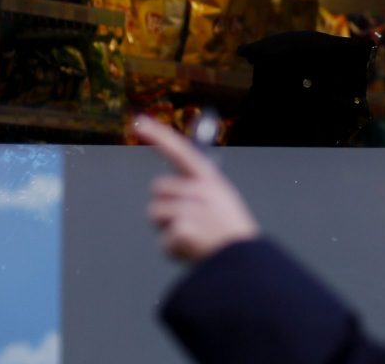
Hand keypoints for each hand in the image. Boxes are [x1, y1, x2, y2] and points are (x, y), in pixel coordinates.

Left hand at [133, 115, 259, 262]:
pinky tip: (192, 252)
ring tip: (191, 238)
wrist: (245, 262)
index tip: (139, 121)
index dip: (158, 135)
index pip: (180, 150)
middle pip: (157, 190)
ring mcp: (192, 209)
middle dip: (163, 207)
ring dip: (166, 231)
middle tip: (188, 223)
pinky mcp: (184, 229)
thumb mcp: (220, 199)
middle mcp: (200, 189)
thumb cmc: (230, 233)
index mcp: (209, 179)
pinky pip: (163, 242)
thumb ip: (195, 189)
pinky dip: (173, 252)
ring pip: (154, 214)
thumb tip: (163, 189)